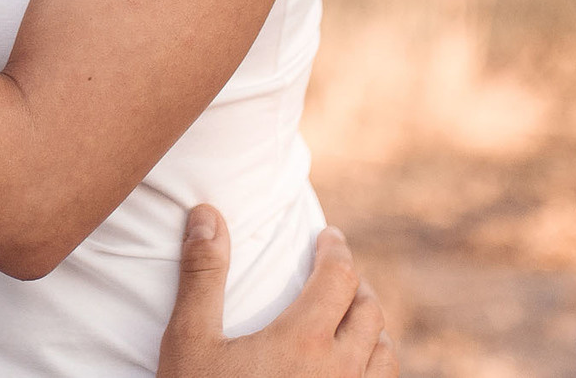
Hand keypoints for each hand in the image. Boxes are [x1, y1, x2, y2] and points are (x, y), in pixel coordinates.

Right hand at [158, 211, 397, 377]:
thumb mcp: (189, 342)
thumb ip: (201, 275)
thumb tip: (207, 212)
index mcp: (304, 340)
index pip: (338, 276)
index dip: (335, 249)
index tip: (328, 236)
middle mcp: (340, 371)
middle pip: (370, 312)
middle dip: (356, 285)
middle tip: (338, 274)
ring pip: (385, 356)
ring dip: (373, 329)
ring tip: (353, 320)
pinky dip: (376, 371)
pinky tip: (355, 371)